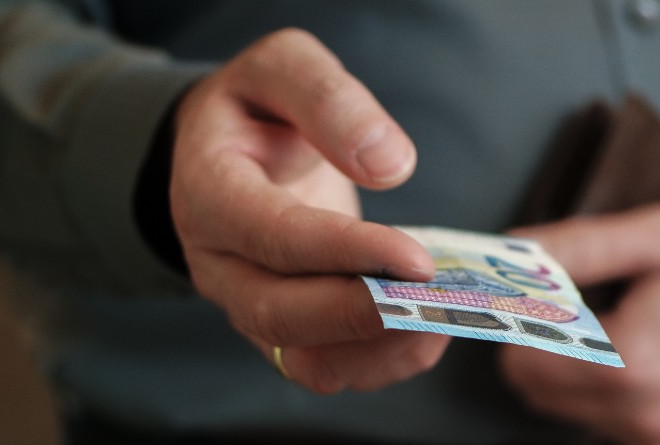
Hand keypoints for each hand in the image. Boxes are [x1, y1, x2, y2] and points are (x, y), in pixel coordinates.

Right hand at [170, 28, 448, 393]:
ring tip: (450, 316)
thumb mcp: (282, 68)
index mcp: (209, 192)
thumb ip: (328, 99)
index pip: (272, 238)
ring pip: (307, 360)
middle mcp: (220, 264)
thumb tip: (389, 166)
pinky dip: (384, 359)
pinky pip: (329, 368)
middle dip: (364, 314)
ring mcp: (249, 305)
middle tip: (439, 299)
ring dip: (381, 349)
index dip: (345, 253)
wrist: (233, 148)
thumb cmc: (260, 106)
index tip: (416, 258)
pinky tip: (433, 325)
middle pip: (279, 315)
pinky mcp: (286, 329)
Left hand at [499, 204, 659, 443]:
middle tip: (588, 305)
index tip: (543, 294)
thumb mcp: (654, 236)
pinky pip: (616, 426)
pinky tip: (653, 357)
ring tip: (632, 327)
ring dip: (582, 371)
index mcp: (631, 364)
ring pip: (575, 411)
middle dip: (548, 346)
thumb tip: (509, 254)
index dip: (523, 321)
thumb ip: (571, 250)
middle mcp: (647, 417)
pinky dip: (616, 393)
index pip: (520, 363)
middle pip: (540, 393)